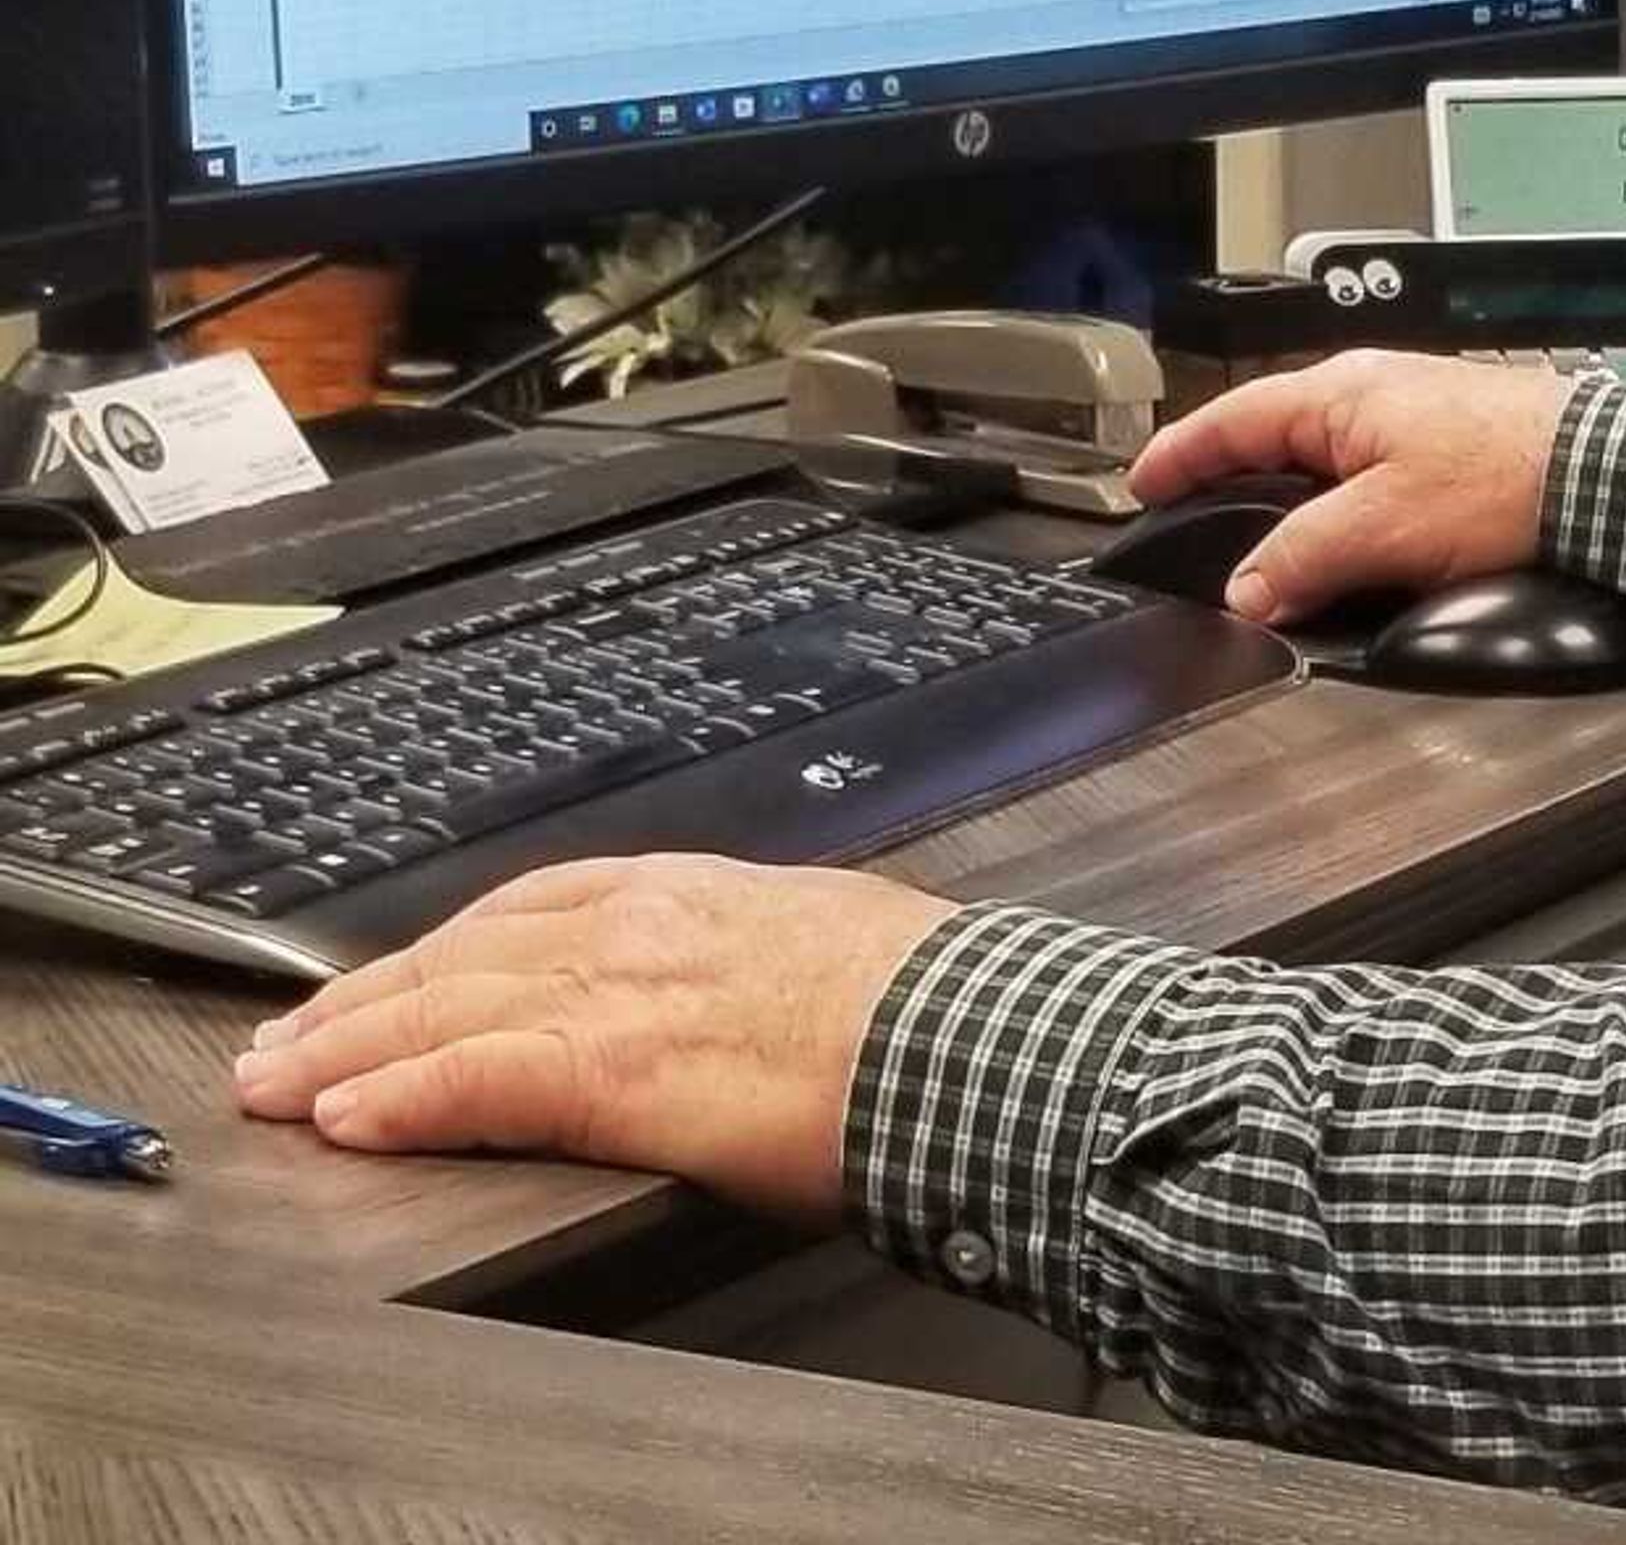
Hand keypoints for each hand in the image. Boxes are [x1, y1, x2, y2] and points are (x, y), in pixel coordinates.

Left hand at [230, 854, 952, 1218]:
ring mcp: (619, 992)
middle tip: (284, 1039)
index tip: (388, 981)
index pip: (529, 911)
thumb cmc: (925, 1001)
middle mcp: (637, 926)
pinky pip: (476, 1078)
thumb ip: (752, 954)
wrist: (962, 1030)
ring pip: (445, 1008)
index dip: (442, 951)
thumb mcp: (824, 938)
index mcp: (690, 893)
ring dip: (346, 1047)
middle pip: (462, 954)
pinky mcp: (614, 1069)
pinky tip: (342, 1119)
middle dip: (363, 999)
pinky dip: (401, 1096)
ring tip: (276, 1083)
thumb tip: (744, 991)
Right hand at [1128, 349, 1567, 623]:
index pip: (1233, 418)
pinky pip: (1368, 477)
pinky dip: (1340, 507)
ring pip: (1324, 459)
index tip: (1143, 481)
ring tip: (1261, 540)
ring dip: (1289, 497)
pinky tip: (1346, 543)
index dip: (1182, 453)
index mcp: (1342, 393)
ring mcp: (1414, 418)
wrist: (1606, 475)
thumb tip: (1248, 589)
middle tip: (1189, 512)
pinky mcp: (1451, 450)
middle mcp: (1373, 392)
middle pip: (1275, 434)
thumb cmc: (1509, 477)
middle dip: (1230, 474)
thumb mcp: (1383, 526)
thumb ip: (1304, 556)